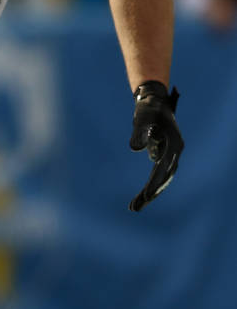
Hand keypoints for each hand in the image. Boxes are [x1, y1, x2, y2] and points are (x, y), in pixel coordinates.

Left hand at [128, 81, 182, 211]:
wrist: (154, 100)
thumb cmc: (149, 108)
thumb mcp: (142, 118)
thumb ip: (139, 133)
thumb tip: (135, 150)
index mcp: (175, 145)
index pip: (164, 169)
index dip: (154, 183)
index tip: (145, 196)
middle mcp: (175, 152)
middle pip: (164, 177)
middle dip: (150, 194)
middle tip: (134, 208)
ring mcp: (170, 155)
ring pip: (161, 178)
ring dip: (150, 193)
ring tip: (134, 207)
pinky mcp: (163, 155)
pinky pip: (157, 174)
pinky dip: (149, 185)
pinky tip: (141, 197)